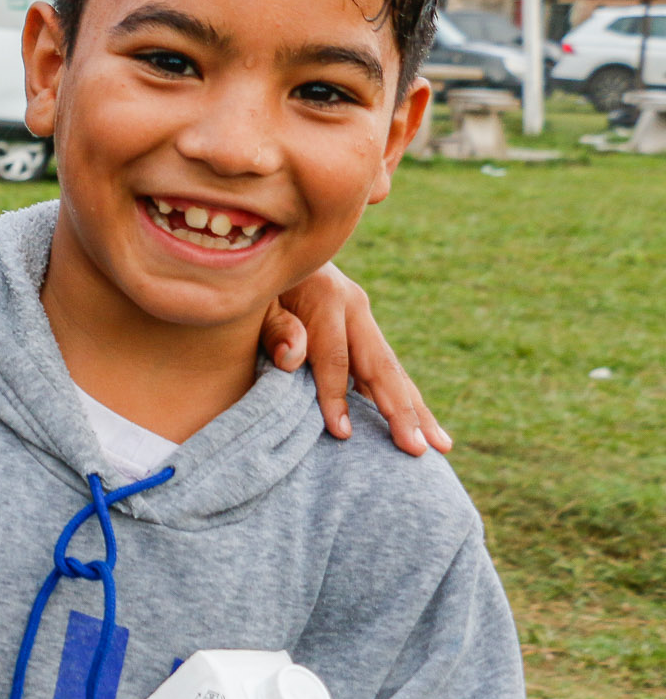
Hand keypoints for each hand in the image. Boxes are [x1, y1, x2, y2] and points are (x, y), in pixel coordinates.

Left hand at [264, 261, 449, 455]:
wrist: (272, 249)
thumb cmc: (256, 280)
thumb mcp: (256, 299)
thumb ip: (274, 327)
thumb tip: (293, 357)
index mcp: (327, 297)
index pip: (334, 357)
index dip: (335, 396)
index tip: (342, 433)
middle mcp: (354, 306)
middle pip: (381, 366)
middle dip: (401, 411)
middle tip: (418, 449)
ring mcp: (363, 317)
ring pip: (393, 370)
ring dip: (417, 410)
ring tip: (441, 446)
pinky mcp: (363, 329)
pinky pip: (385, 369)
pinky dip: (403, 399)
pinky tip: (417, 427)